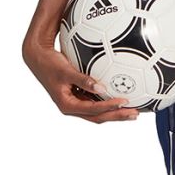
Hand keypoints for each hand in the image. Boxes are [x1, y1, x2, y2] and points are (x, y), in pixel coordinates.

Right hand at [23, 40, 139, 122]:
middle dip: (117, 116)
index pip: (92, 110)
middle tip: (135, 113)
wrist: (38, 58)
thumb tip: (102, 88)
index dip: (109, 107)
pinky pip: (96, 101)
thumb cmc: (51, 64)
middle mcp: (72, 107)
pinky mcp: (78, 95)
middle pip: (98, 116)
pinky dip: (108, 101)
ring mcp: (76, 102)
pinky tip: (120, 97)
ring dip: (114, 112)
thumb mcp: (66, 71)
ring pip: (98, 112)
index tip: (124, 101)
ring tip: (133, 110)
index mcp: (67, 105)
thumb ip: (83, 80)